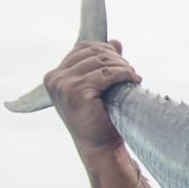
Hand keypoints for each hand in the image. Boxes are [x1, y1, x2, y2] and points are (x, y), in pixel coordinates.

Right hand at [44, 39, 140, 158]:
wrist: (99, 146)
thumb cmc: (99, 117)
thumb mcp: (98, 86)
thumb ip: (102, 63)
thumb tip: (115, 41)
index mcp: (54, 76)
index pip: (82, 47)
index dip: (105, 50)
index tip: (121, 62)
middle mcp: (54, 78)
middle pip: (92, 51)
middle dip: (116, 58)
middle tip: (130, 71)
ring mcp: (64, 85)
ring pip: (101, 61)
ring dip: (123, 67)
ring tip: (133, 77)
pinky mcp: (77, 91)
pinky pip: (107, 74)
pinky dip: (124, 74)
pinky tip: (134, 80)